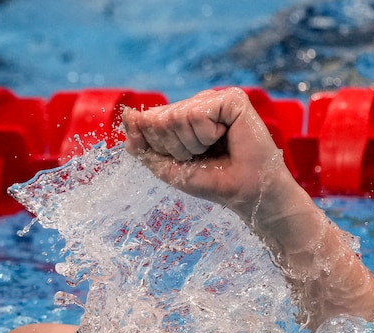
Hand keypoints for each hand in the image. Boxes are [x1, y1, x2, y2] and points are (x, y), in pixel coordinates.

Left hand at [122, 88, 290, 219]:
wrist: (245, 192)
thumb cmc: (211, 179)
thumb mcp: (166, 165)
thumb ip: (142, 142)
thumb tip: (128, 114)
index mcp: (181, 115)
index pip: (148, 120)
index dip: (161, 147)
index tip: (185, 159)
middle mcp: (197, 102)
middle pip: (159, 118)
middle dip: (175, 146)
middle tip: (201, 155)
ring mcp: (214, 98)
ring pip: (177, 116)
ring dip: (192, 143)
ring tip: (213, 148)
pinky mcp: (232, 99)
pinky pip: (198, 114)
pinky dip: (206, 135)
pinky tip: (224, 137)